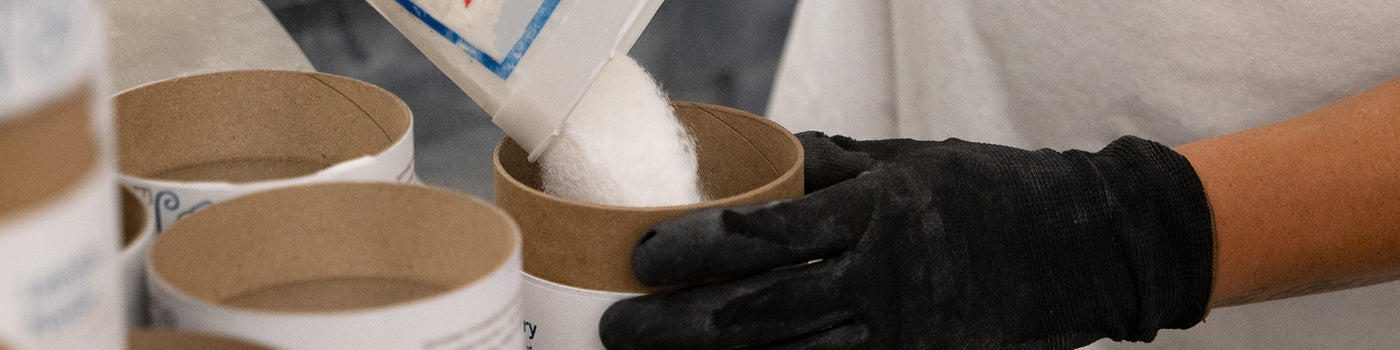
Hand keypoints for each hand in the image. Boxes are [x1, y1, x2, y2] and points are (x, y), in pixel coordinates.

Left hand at [599, 132, 1214, 348]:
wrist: (1086, 243)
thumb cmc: (989, 190)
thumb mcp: (908, 159)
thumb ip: (829, 165)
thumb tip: (752, 167)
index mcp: (876, 208)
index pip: (763, 233)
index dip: (692, 247)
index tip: (642, 256)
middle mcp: (886, 275)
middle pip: (760, 311)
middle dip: (678, 325)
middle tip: (619, 329)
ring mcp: (908, 331)